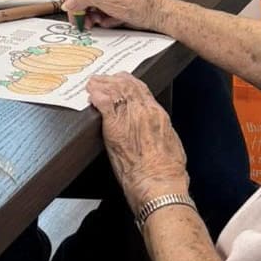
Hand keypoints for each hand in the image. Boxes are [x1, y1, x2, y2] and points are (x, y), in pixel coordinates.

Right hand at [61, 0, 164, 30]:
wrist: (158, 13)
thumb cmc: (139, 4)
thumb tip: (68, 2)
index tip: (71, 5)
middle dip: (79, 8)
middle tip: (82, 19)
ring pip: (86, 4)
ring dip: (89, 16)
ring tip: (98, 21)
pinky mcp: (110, 3)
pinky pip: (97, 11)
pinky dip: (100, 18)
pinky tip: (109, 20)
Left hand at [88, 74, 188, 207]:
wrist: (158, 183)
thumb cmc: (167, 171)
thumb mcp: (171, 145)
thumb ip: (161, 132)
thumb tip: (156, 132)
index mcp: (159, 115)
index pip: (142, 90)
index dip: (130, 83)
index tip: (122, 80)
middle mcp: (144, 111)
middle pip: (127, 86)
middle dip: (113, 80)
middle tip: (103, 78)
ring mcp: (129, 117)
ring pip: (114, 91)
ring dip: (102, 85)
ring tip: (93, 83)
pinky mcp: (114, 126)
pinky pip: (103, 104)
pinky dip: (96, 96)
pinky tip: (90, 94)